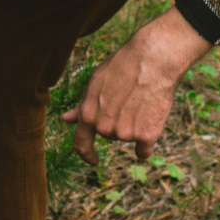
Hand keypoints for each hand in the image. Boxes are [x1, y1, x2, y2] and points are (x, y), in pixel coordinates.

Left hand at [63, 8, 211, 169]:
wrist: (153, 59)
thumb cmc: (123, 66)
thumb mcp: (96, 82)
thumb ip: (82, 106)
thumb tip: (66, 120)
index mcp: (88, 115)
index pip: (81, 144)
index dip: (87, 154)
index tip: (94, 160)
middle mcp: (105, 128)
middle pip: (110, 135)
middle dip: (117, 121)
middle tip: (129, 98)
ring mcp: (126, 134)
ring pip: (129, 138)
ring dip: (134, 126)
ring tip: (141, 100)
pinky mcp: (147, 136)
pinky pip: (144, 150)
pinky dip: (147, 142)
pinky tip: (151, 121)